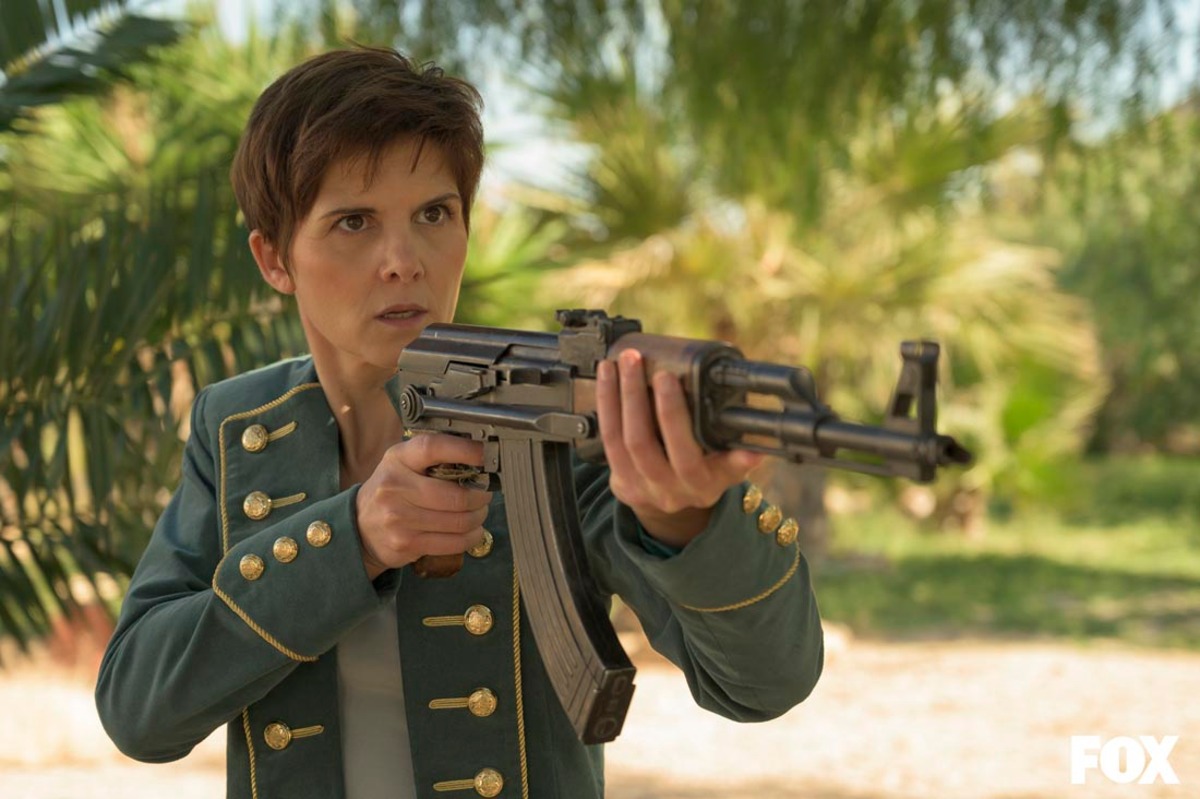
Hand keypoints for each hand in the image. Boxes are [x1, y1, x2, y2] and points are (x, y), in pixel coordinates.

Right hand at [354, 433, 491, 579]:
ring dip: (478, 518)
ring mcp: (399, 518)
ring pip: (459, 521)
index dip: (464, 450)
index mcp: (398, 459)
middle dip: (480, 497)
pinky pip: (453, 543)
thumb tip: (479, 456)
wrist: (360, 527)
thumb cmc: (392, 489)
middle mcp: (395, 487)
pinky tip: (471, 531)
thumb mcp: (403, 463)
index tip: (485, 455)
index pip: (432, 448)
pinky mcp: (406, 544)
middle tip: (485, 495)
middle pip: (456, 495)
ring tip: (478, 513)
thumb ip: (434, 457)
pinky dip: (471, 537)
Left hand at [596, 349, 764, 548]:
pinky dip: (606, 404)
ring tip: (623, 362)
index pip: (693, 459)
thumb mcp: (726, 468)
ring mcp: (640, 486)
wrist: (673, 500)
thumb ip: (737, 456)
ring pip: (622, 440)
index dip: (681, 422)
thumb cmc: (705, 471)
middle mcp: (669, 489)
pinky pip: (607, 438)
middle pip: (646, 445)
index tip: (674, 379)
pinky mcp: (619, 479)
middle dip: (644, 400)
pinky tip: (607, 377)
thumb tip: (758, 447)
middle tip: (646, 364)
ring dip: (619, 396)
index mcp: (703, 485)